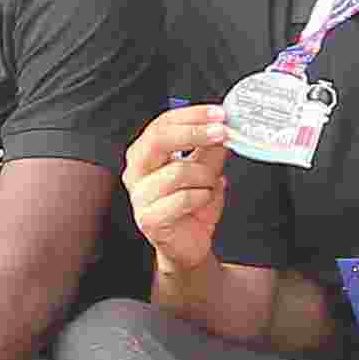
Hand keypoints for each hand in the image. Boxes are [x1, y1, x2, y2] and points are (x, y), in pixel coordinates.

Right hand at [120, 104, 230, 276]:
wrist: (189, 245)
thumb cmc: (191, 207)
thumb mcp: (206, 171)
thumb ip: (211, 149)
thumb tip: (222, 126)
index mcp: (144, 155)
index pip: (162, 124)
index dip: (191, 116)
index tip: (218, 114)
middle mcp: (136, 172)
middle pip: (159, 140)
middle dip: (194, 133)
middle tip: (221, 132)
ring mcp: (139, 196)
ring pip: (178, 171)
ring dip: (205, 177)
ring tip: (210, 185)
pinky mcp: (149, 219)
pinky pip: (183, 199)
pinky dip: (202, 197)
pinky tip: (202, 200)